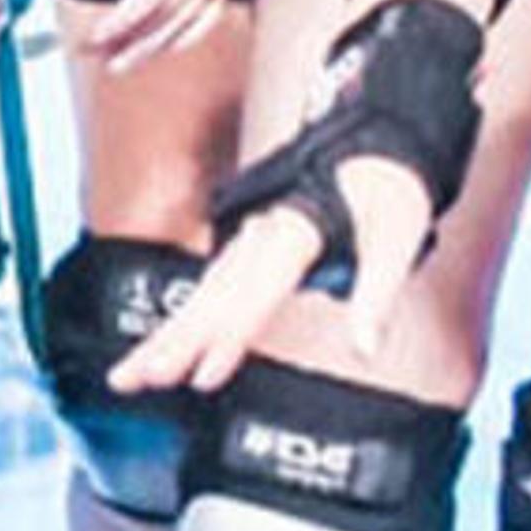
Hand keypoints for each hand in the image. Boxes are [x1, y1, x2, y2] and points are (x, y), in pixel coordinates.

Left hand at [65, 0, 236, 70]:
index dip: (121, 22)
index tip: (94, 37)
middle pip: (165, 19)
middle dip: (129, 43)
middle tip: (98, 57)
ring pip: (187, 25)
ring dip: (152, 47)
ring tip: (120, 61)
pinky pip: (209, 18)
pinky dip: (185, 36)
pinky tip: (165, 44)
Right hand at [111, 157, 427, 391]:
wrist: (380, 152)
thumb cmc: (387, 194)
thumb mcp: (395, 244)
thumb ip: (375, 299)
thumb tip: (365, 349)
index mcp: (292, 233)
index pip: (253, 296)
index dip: (227, 339)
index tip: (204, 375)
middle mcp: (261, 237)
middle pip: (209, 300)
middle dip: (171, 342)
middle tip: (136, 378)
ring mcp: (250, 243)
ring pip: (201, 296)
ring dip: (166, 336)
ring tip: (135, 373)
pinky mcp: (251, 250)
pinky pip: (211, 289)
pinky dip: (185, 319)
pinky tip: (166, 343)